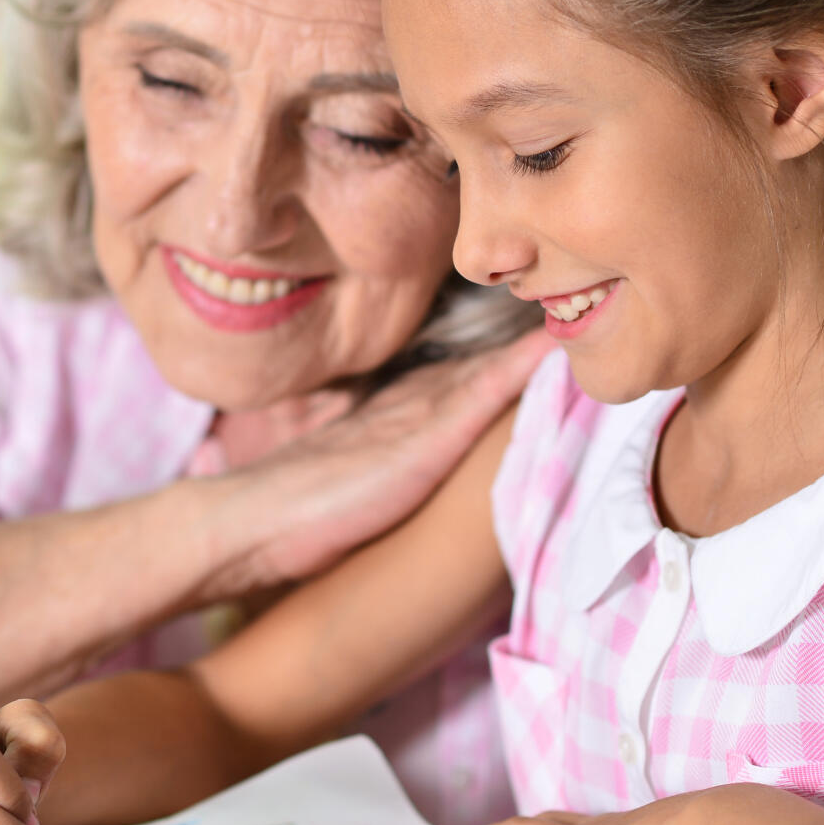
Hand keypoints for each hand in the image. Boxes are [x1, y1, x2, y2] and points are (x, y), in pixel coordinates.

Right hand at [202, 327, 551, 598]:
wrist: (245, 524)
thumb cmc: (279, 520)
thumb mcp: (330, 488)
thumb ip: (354, 470)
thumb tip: (356, 471)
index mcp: (382, 421)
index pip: (445, 381)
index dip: (487, 360)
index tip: (528, 335)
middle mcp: (401, 411)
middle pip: (469, 367)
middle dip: (514, 339)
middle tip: (568, 300)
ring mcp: (411, 423)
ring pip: (482, 374)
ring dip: (527, 346)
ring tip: (578, 305)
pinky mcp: (420, 444)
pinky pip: (479, 399)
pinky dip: (515, 372)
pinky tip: (549, 351)